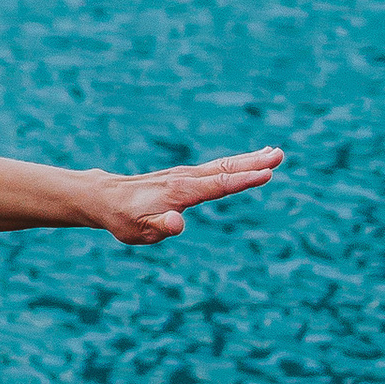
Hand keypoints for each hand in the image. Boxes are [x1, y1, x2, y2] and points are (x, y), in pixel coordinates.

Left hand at [95, 146, 280, 243]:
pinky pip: (214, 168)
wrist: (104, 198)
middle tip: (280, 154)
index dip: (244, 180)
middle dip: (254, 163)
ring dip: (248, 160)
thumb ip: (160, 227)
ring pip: (222, 165)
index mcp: (181, 191)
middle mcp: (185, 178)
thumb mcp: (140, 230)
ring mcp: (184, 175)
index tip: (268, 173)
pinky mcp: (183, 176)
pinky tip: (244, 162)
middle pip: (225, 169)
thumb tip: (177, 223)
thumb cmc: (124, 218)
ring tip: (273, 153)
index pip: (218, 185)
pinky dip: (233, 163)